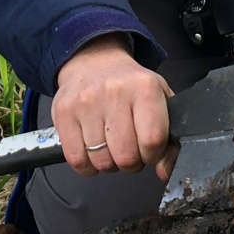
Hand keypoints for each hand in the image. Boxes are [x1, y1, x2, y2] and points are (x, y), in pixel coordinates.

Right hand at [51, 36, 176, 180]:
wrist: (94, 62)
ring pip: (101, 161)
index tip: (150, 150)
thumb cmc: (130, 87)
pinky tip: (92, 152)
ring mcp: (86, 102)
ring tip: (111, 147)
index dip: (153, 155)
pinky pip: (77, 159)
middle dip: (131, 163)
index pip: (153, 139)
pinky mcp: (64, 112)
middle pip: (126, 156)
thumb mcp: (160, 100)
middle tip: (130, 150)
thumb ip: (170, 139)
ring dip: (109, 164)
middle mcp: (115, 92)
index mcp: (145, 88)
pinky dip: (87, 166)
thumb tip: (165, 171)